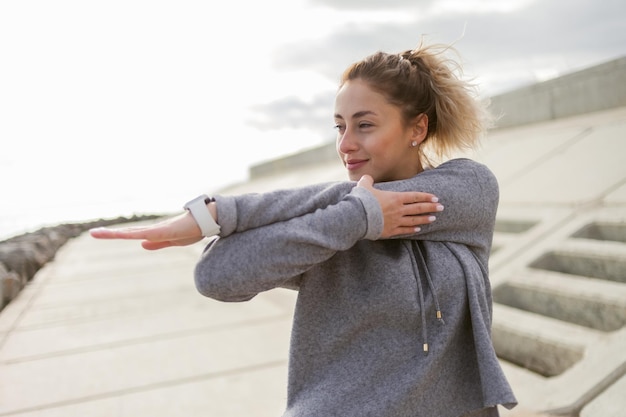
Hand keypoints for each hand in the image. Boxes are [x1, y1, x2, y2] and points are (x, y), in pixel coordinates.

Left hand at [90, 211, 205, 249]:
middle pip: (127, 231)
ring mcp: (157, 229)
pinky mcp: (164, 230)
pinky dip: (133, 235)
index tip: (101, 233)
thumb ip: (157, 243)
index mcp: (154, 233)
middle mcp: (153, 229)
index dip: (117, 234)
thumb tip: (142, 244)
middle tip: (92, 233)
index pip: (132, 234)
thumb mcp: (173, 241)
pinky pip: (145, 234)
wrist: (206, 221)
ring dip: (115, 233)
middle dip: (110, 233)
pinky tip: (123, 236)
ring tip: (98, 233)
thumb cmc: (192, 229)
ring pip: (132, 232)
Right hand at [356, 175, 442, 237]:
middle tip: (441, 207)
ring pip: (414, 220)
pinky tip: (419, 230)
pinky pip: (404, 230)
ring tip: (433, 218)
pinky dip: (412, 230)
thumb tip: (366, 177)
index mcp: (395, 198)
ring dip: (425, 219)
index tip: (435, 197)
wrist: (357, 217)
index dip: (426, 197)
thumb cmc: (361, 201)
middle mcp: (398, 210)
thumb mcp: (364, 187)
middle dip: (431, 207)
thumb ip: (367, 181)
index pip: (414, 197)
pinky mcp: (390, 231)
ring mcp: (396, 221)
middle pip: (418, 208)